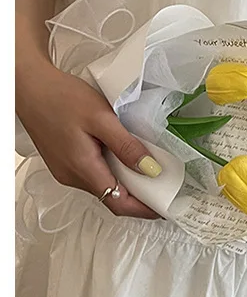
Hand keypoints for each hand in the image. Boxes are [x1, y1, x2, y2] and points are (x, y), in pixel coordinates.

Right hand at [16, 63, 159, 218]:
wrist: (31, 87)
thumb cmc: (61, 98)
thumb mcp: (102, 119)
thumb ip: (126, 146)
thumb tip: (149, 169)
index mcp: (82, 169)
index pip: (118, 203)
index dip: (143, 209)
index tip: (165, 208)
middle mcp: (72, 176)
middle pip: (112, 197)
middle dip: (139, 197)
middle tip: (165, 188)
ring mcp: (66, 170)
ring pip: (103, 185)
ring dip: (127, 183)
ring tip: (151, 171)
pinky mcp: (65, 160)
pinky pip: (94, 173)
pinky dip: (113, 171)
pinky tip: (125, 158)